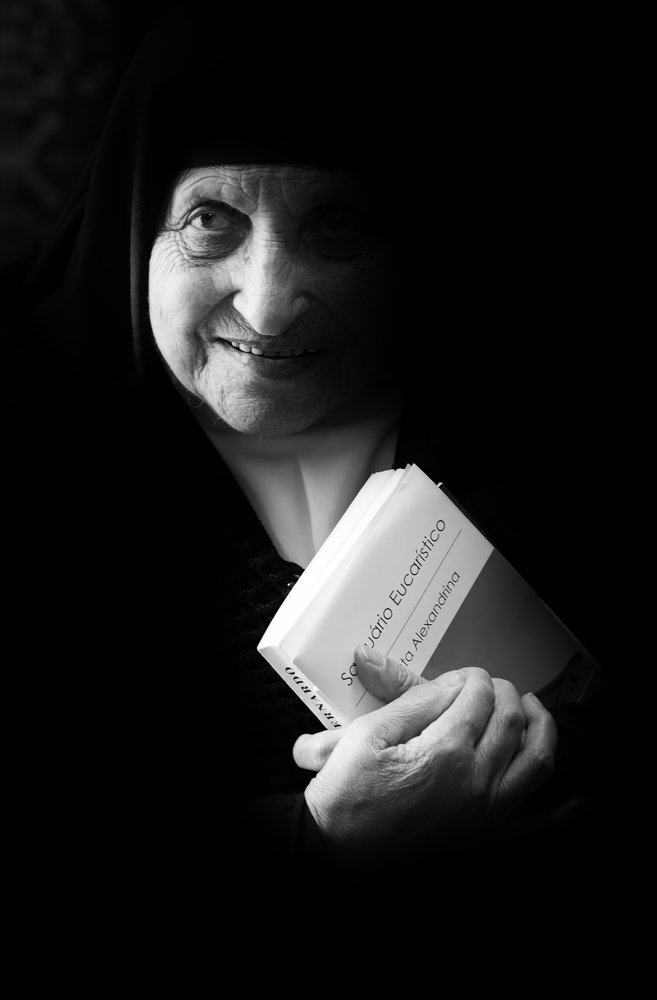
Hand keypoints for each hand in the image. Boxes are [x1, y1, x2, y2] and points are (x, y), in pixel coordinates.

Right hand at [293, 649, 556, 849]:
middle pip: (508, 720)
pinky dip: (566, 814)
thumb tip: (450, 681)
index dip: (471, 677)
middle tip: (492, 687)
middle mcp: (476, 783)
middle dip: (503, 693)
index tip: (463, 676)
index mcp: (444, 752)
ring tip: (533, 709)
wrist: (335, 861)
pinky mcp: (487, 843)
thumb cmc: (344, 800)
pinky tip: (581, 801)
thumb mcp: (366, 736)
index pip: (475, 696)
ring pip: (535, 760)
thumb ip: (413, 701)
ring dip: (540, 727)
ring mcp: (487, 815)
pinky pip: (540, 827)